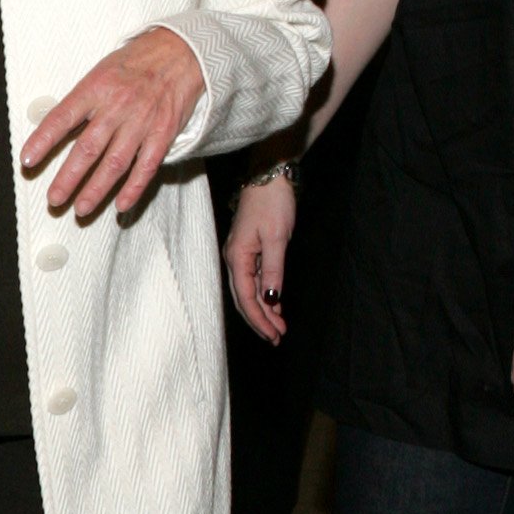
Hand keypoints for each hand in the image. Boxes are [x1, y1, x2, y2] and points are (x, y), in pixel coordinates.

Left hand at [21, 26, 204, 222]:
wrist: (181, 52)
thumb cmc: (135, 64)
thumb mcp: (100, 72)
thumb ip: (80, 101)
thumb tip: (53, 128)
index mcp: (95, 88)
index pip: (62, 118)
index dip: (43, 140)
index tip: (27, 160)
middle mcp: (117, 106)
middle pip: (87, 149)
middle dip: (68, 178)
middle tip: (54, 199)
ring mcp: (141, 122)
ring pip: (114, 163)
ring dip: (96, 190)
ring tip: (81, 209)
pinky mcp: (163, 133)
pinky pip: (146, 166)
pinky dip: (134, 188)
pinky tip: (121, 205)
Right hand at [223, 175, 295, 345]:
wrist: (269, 176)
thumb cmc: (272, 202)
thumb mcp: (277, 237)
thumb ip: (273, 270)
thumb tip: (270, 300)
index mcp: (237, 257)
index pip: (246, 298)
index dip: (259, 319)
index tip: (273, 335)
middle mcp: (235, 259)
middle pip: (244, 298)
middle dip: (260, 320)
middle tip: (277, 338)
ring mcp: (241, 254)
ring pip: (249, 291)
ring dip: (263, 310)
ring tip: (278, 326)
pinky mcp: (250, 249)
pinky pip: (255, 279)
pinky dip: (264, 294)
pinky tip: (274, 304)